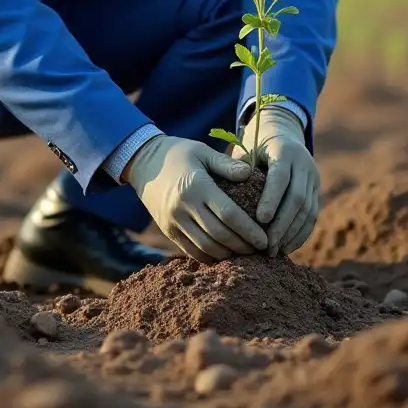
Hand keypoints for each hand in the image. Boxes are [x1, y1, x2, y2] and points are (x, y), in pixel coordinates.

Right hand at [123, 134, 268, 263]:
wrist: (143, 162)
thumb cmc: (179, 153)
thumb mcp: (202, 151)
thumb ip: (226, 164)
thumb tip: (250, 174)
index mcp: (196, 186)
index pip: (228, 214)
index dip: (249, 230)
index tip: (265, 239)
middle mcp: (184, 206)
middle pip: (219, 235)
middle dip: (243, 246)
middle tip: (261, 249)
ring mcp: (173, 221)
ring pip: (206, 247)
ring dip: (228, 254)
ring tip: (246, 254)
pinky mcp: (167, 230)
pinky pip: (191, 251)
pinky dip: (210, 257)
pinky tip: (225, 255)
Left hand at [240, 107, 319, 255]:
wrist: (281, 132)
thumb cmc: (254, 146)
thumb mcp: (245, 150)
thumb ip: (237, 170)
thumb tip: (226, 198)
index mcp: (284, 149)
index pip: (280, 176)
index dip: (271, 199)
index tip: (259, 220)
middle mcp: (304, 163)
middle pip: (297, 197)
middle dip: (282, 224)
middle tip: (266, 244)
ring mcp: (314, 177)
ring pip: (308, 210)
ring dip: (291, 233)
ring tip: (274, 251)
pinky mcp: (317, 190)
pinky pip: (313, 216)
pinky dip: (300, 234)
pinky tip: (286, 247)